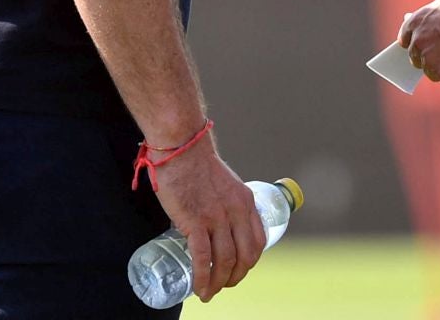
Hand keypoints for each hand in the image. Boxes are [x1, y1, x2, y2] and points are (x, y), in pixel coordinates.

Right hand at [150, 135, 265, 301]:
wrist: (182, 147)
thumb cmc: (197, 163)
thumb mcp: (225, 183)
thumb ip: (226, 203)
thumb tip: (217, 224)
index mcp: (245, 202)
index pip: (257, 241)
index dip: (249, 262)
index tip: (238, 270)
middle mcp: (236, 212)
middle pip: (245, 256)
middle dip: (235, 277)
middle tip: (223, 285)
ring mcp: (217, 217)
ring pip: (225, 261)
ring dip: (218, 283)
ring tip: (208, 292)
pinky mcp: (196, 221)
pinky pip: (203, 257)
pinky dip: (202, 277)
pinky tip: (199, 287)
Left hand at [398, 0, 439, 91]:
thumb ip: (431, 20)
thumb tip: (421, 26)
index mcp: (416, 23)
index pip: (406, 41)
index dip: (419, 46)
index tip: (427, 49)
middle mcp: (419, 43)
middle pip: (420, 62)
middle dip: (434, 61)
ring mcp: (432, 62)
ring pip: (437, 75)